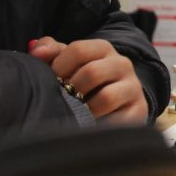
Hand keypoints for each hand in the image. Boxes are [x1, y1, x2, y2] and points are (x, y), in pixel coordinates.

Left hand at [29, 36, 147, 122]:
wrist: (118, 102)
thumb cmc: (84, 82)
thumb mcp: (69, 63)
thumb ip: (51, 52)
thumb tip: (36, 50)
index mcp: (103, 49)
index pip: (78, 49)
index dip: (58, 67)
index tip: (52, 81)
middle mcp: (122, 64)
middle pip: (91, 72)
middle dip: (71, 90)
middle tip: (62, 101)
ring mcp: (133, 88)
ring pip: (105, 98)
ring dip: (85, 110)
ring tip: (75, 115)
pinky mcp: (139, 111)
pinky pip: (117, 121)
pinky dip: (99, 125)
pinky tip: (89, 127)